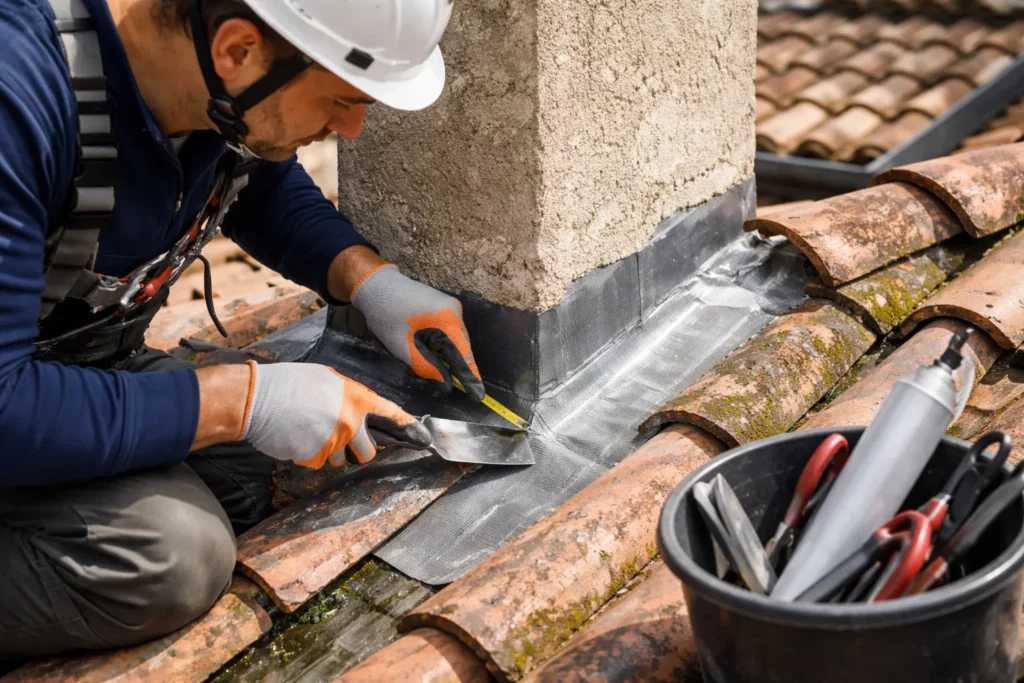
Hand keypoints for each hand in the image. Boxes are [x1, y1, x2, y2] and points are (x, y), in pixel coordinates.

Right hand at [239, 360, 430, 466]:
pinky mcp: (317, 456)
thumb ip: (348, 398)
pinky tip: (296, 437)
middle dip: (355, 450)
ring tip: (307, 429)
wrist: (257, 398)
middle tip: (335, 435)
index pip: (391, 415)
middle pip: (367, 451)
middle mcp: (351, 421)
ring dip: (328, 451)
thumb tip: (359, 410)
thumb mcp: (326, 380)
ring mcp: (335, 441)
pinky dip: (307, 454)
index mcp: (356, 398)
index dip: (409, 428)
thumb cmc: (289, 384)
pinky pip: (318, 462)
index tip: (424, 438)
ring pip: (340, 459)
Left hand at [350, 264, 484, 400]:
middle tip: (451, 388)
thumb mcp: (404, 348)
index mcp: (448, 320)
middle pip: (462, 347)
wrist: (376, 285)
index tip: (478, 396)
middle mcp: (455, 311)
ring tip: (433, 368)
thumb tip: (446, 385)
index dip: (471, 377)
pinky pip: (449, 331)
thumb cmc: (387, 316)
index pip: (464, 355)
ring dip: (446, 356)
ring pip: (455, 340)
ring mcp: (451, 306)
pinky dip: (442, 345)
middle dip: (456, 368)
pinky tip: (428, 351)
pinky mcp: (444, 306)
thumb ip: (427, 368)